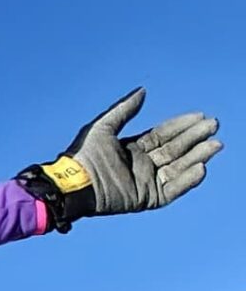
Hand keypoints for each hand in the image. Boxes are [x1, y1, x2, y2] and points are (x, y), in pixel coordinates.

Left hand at [22, 89, 220, 228]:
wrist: (74, 183)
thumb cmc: (83, 154)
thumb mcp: (104, 126)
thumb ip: (124, 110)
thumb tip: (142, 91)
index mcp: (133, 149)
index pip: (164, 135)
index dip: (181, 125)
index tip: (199, 115)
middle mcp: (142, 166)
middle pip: (175, 149)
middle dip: (195, 138)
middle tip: (213, 125)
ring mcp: (146, 183)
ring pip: (178, 168)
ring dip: (197, 156)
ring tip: (215, 144)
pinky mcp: (147, 199)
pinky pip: (173, 190)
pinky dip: (187, 180)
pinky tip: (201, 167)